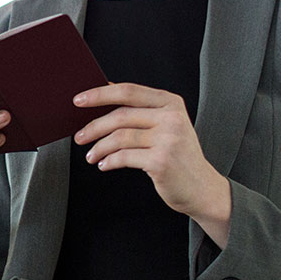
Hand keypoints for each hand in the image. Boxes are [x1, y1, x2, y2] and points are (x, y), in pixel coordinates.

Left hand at [73, 82, 231, 247]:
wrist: (202, 188)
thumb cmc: (178, 156)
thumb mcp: (167, 126)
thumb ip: (142, 113)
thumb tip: (102, 102)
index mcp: (171, 103)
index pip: (128, 91)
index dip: (100, 94)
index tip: (78, 100)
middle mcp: (171, 117)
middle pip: (120, 115)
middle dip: (94, 127)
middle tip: (80, 137)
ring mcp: (168, 139)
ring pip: (119, 137)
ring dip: (99, 148)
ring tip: (91, 156)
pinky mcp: (161, 161)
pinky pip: (124, 157)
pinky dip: (109, 161)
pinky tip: (105, 164)